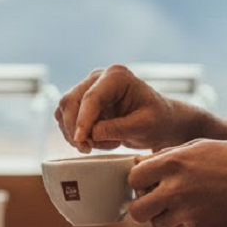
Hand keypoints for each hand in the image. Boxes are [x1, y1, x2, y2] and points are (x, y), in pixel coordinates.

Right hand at [55, 64, 182, 152]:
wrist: (161, 122)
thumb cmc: (158, 120)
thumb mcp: (144, 126)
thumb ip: (118, 128)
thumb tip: (91, 133)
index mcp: (117, 76)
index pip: (91, 97)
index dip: (83, 120)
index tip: (81, 140)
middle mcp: (98, 78)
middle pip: (70, 101)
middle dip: (74, 128)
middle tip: (87, 149)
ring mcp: (88, 89)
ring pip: (64, 110)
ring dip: (75, 133)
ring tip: (100, 145)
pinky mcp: (82, 103)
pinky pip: (67, 118)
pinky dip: (76, 134)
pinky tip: (96, 142)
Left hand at [126, 139, 226, 226]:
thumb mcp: (197, 146)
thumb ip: (165, 156)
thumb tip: (139, 163)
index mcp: (173, 163)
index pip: (133, 178)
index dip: (138, 182)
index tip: (147, 182)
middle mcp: (176, 189)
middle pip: (137, 210)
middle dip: (142, 206)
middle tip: (154, 200)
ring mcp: (188, 212)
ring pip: (156, 223)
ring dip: (164, 216)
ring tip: (182, 204)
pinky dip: (185, 223)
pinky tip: (202, 209)